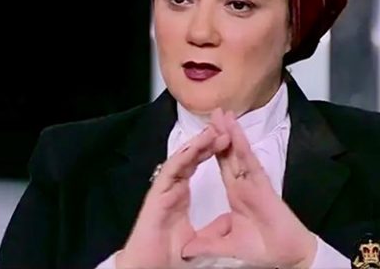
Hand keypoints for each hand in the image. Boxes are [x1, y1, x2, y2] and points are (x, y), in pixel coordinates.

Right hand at [116, 125, 230, 267]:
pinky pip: (172, 171)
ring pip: (181, 159)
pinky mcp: (157, 194)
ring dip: (197, 144)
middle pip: (190, 157)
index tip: (226, 139)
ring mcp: (163, 189)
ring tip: (213, 130)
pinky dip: (184, 157)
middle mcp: (171, 188)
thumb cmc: (166, 255)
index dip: (210, 151)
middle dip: (205, 141)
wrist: (147, 267)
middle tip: (222, 125)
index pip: (196, 165)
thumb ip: (214, 228)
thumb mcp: (199, 240)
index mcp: (179, 195)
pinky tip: (195, 146)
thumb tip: (231, 220)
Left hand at [181, 109, 316, 268]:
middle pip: (229, 153)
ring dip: (231, 132)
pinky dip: (242, 146)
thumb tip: (185, 249)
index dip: (212, 150)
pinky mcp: (262, 185)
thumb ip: (207, 243)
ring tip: (222, 113)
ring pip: (239, 152)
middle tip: (214, 112)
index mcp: (237, 194)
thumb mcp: (227, 246)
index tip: (203, 134)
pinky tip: (234, 131)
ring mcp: (254, 183)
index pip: (222, 165)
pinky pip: (249, 162)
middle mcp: (244, 184)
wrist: (287, 257)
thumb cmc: (264, 249)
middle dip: (221, 132)